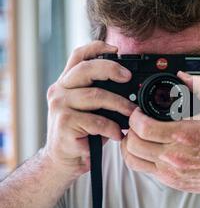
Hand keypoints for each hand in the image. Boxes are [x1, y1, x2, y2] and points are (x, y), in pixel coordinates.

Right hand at [43, 41, 136, 177]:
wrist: (64, 160)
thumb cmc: (83, 133)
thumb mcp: (92, 109)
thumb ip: (102, 94)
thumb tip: (132, 87)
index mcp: (67, 83)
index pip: (78, 56)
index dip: (96, 47)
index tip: (116, 49)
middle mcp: (60, 90)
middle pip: (86, 68)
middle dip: (111, 69)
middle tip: (128, 77)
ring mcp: (60, 106)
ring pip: (96, 96)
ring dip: (120, 104)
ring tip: (132, 114)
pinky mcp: (64, 123)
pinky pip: (96, 121)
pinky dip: (112, 128)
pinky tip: (118, 134)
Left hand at [121, 72, 199, 200]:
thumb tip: (182, 75)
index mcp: (183, 135)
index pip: (144, 128)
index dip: (135, 117)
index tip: (138, 111)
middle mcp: (173, 155)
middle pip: (134, 143)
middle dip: (130, 129)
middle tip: (135, 121)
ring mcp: (169, 170)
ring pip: (132, 158)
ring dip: (128, 144)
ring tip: (134, 135)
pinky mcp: (169, 180)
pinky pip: (141, 169)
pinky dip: (135, 157)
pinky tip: (141, 148)